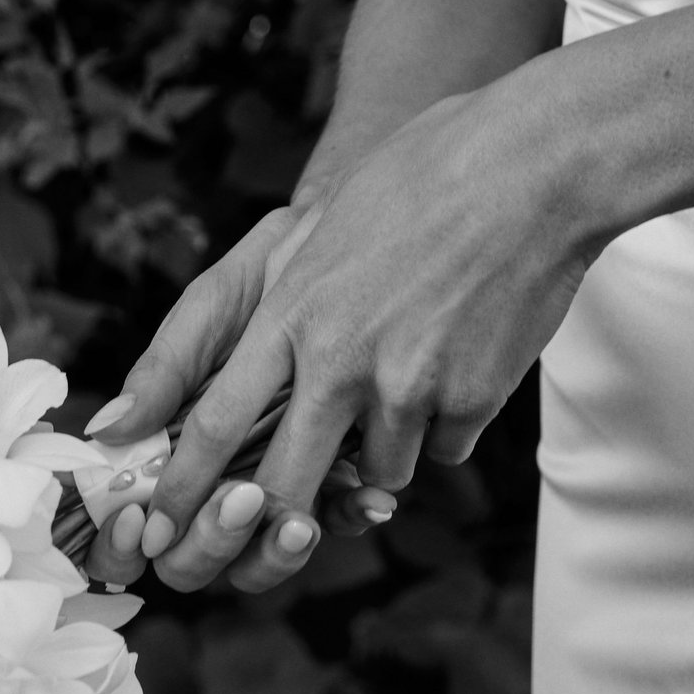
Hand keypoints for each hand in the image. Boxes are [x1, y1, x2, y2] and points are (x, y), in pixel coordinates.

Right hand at [83, 205, 397, 596]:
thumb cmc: (264, 276)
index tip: (143, 521)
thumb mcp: (211, 309)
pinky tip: (370, 496)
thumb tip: (105, 433)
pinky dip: (351, 516)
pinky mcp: (335, 476)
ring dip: (276, 553)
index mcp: (167, 448)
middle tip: (243, 500)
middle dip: (211, 547)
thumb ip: (166, 369)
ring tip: (299, 519)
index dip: (122, 546)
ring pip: (260, 565)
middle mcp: (213, 480)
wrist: (345, 242)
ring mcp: (274, 484)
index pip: (125, 532)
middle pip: (193, 564)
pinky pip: (338, 521)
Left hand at [118, 68, 592, 595]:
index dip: (182, 490)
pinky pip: (444, 447)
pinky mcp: (471, 399)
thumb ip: (252, 307)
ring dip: (384, 446)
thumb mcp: (315, 228)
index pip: (214, 424)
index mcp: (290, 311)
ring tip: (410, 369)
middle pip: (284, 486)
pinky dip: (445, 422)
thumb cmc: (419, 176)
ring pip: (377, 472)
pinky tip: (461, 355)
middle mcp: (340, 358)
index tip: (161, 528)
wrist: (533, 165)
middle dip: (275, 520)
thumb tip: (180, 386)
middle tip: (282, 524)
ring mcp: (409, 384)